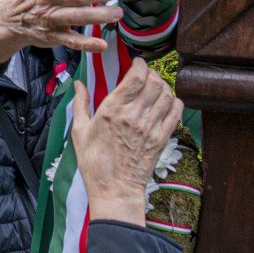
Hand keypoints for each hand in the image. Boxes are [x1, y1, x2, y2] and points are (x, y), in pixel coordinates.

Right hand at [72, 60, 181, 226]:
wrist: (114, 189)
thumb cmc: (94, 162)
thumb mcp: (79, 131)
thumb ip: (80, 103)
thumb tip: (78, 84)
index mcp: (112, 110)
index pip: (135, 77)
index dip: (140, 65)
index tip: (137, 63)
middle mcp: (134, 116)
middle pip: (154, 82)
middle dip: (152, 73)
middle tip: (147, 74)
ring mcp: (150, 128)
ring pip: (166, 95)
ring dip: (163, 86)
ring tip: (156, 87)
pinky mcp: (161, 139)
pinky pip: (175, 113)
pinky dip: (174, 102)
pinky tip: (167, 102)